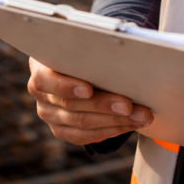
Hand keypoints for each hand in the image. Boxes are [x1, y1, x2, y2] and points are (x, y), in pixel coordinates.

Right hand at [27, 57, 153, 145]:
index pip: (47, 80)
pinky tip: (130, 124)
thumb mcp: (80, 46)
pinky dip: (111, 130)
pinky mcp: (62, 130)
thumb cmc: (81, 52)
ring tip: (141, 116)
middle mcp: (42, 95)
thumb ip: (90, 49)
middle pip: (72, 106)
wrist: (73, 67)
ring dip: (116, 121)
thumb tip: (120, 47)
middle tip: (130, 105)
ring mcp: (50, 116)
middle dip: (105, 106)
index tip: (89, 89)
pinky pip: (86, 136)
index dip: (68, 86)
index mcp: (41, 69)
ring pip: (83, 124)